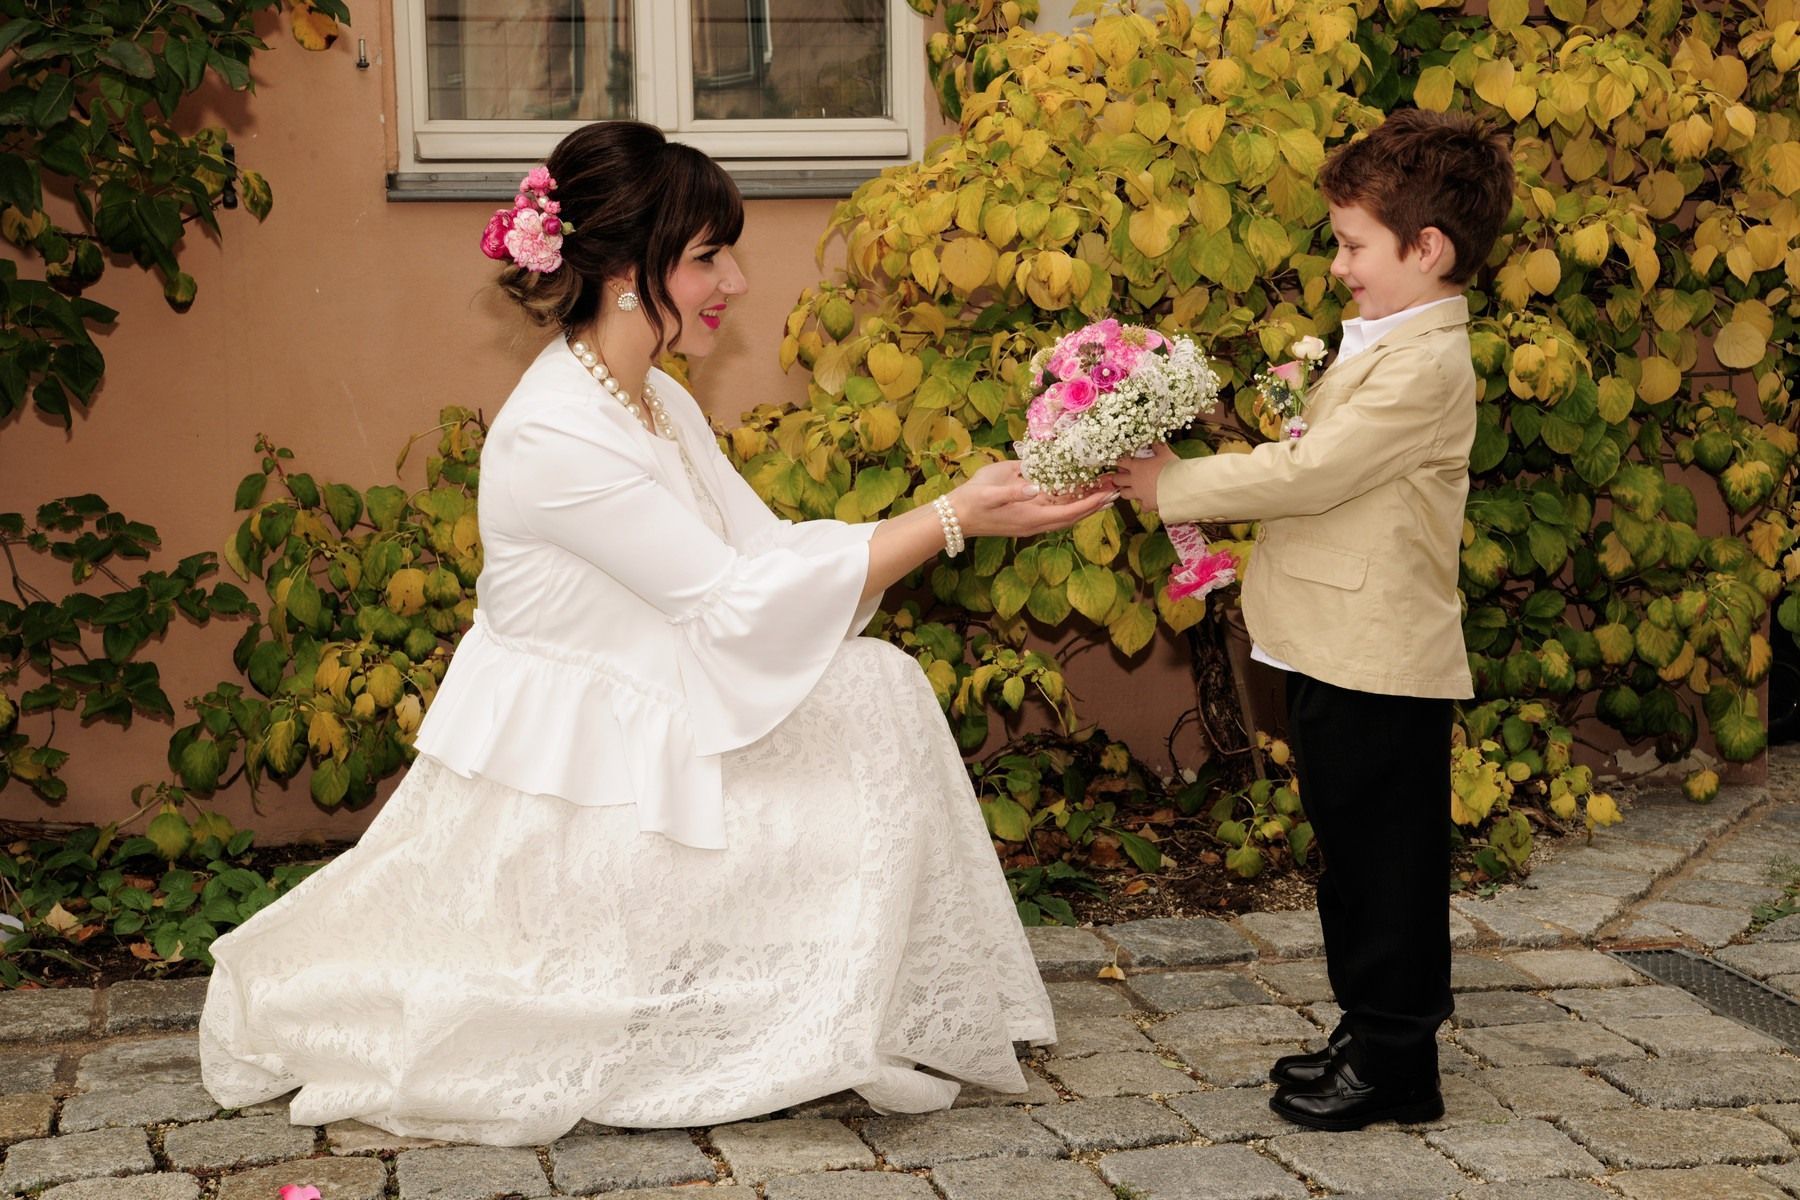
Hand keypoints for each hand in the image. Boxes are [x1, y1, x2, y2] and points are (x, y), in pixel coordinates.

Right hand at [949, 461, 1115, 536]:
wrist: (954, 517)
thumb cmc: (972, 500)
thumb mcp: (990, 491)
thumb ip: (1013, 490)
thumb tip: (1034, 487)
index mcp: (1031, 517)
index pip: (1069, 513)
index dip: (1091, 504)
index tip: (1108, 493)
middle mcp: (1035, 523)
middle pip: (1073, 517)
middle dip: (1095, 505)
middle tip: (1115, 491)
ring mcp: (1031, 523)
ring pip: (1065, 516)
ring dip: (1084, 506)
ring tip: (1102, 492)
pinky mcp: (1026, 518)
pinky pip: (1054, 513)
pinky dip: (1069, 504)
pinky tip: (1075, 494)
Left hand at [1110, 443, 1177, 510]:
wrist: (1179, 486)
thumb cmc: (1171, 468)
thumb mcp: (1165, 453)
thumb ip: (1159, 447)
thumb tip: (1155, 443)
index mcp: (1137, 467)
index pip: (1121, 462)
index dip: (1120, 461)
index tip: (1121, 462)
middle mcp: (1135, 481)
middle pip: (1117, 480)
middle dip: (1117, 478)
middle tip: (1119, 476)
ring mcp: (1139, 494)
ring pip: (1124, 494)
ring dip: (1125, 491)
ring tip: (1128, 489)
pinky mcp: (1147, 504)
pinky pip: (1141, 506)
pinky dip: (1143, 504)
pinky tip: (1146, 502)